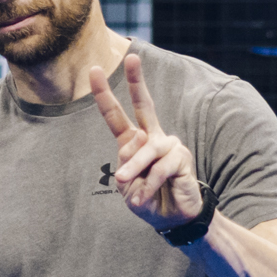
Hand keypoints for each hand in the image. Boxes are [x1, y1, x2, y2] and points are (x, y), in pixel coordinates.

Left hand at [86, 45, 204, 233]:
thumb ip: (128, 164)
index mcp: (133, 142)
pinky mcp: (181, 158)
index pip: (116, 116)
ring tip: (130, 191)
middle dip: (137, 81)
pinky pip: (160, 168)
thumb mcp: (127, 186)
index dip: (105, 94)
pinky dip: (150, 185)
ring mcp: (168, 146)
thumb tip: (142, 142)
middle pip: (143, 105)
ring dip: (135, 171)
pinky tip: (147, 197)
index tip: (94, 70)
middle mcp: (152, 138)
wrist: (171, 219)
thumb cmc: (148, 200)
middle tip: (133, 57)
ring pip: (146, 150)